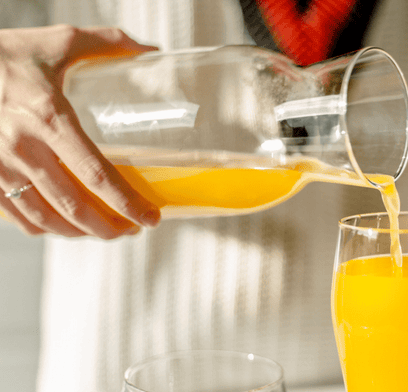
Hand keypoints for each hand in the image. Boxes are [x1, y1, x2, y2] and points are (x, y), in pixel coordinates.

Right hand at [0, 25, 160, 238]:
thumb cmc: (5, 53)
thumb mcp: (58, 41)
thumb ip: (106, 42)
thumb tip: (148, 48)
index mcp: (48, 117)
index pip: (96, 174)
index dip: (127, 203)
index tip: (150, 218)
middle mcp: (22, 147)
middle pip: (73, 206)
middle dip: (108, 228)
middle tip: (131, 230)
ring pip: (44, 218)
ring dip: (79, 233)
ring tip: (104, 231)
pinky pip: (16, 215)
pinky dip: (44, 227)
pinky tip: (63, 224)